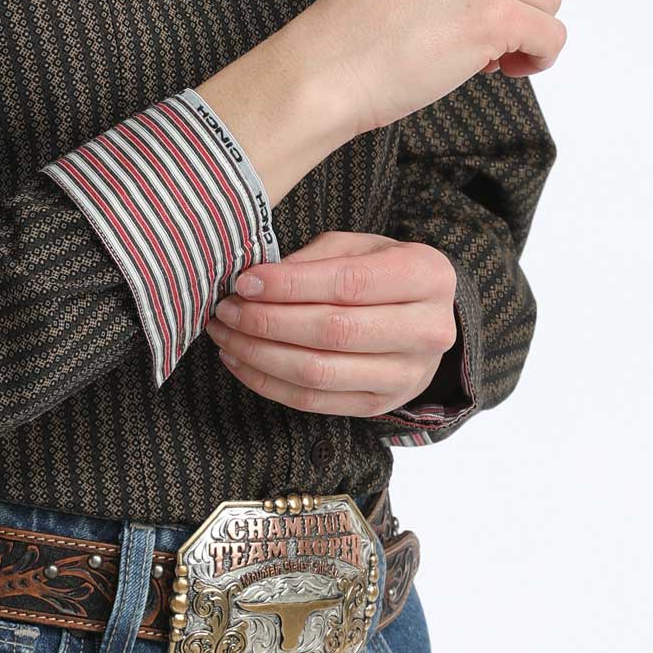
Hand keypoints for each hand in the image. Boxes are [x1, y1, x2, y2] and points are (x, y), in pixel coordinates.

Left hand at [204, 231, 457, 416]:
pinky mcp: (380, 405)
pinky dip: (267, 382)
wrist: (424, 320)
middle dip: (267, 320)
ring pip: (319, 372)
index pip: (348, 283)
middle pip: (333, 331)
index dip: (290, 284)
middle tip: (226, 309)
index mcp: (426, 276)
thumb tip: (256, 281)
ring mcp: (406, 375)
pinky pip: (313, 401)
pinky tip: (240, 360)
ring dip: (259, 354)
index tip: (245, 282)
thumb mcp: (359, 247)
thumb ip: (314, 259)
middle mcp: (426, 330)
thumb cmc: (382, 273)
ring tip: (226, 334)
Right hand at [293, 0, 565, 137]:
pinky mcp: (493, 15)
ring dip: (525, 30)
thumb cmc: (354, 28)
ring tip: (484, 52)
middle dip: (516, 1)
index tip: (475, 2)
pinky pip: (551, 36)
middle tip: (475, 33)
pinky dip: (539, 57)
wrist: (324, 70)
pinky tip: (509, 67)